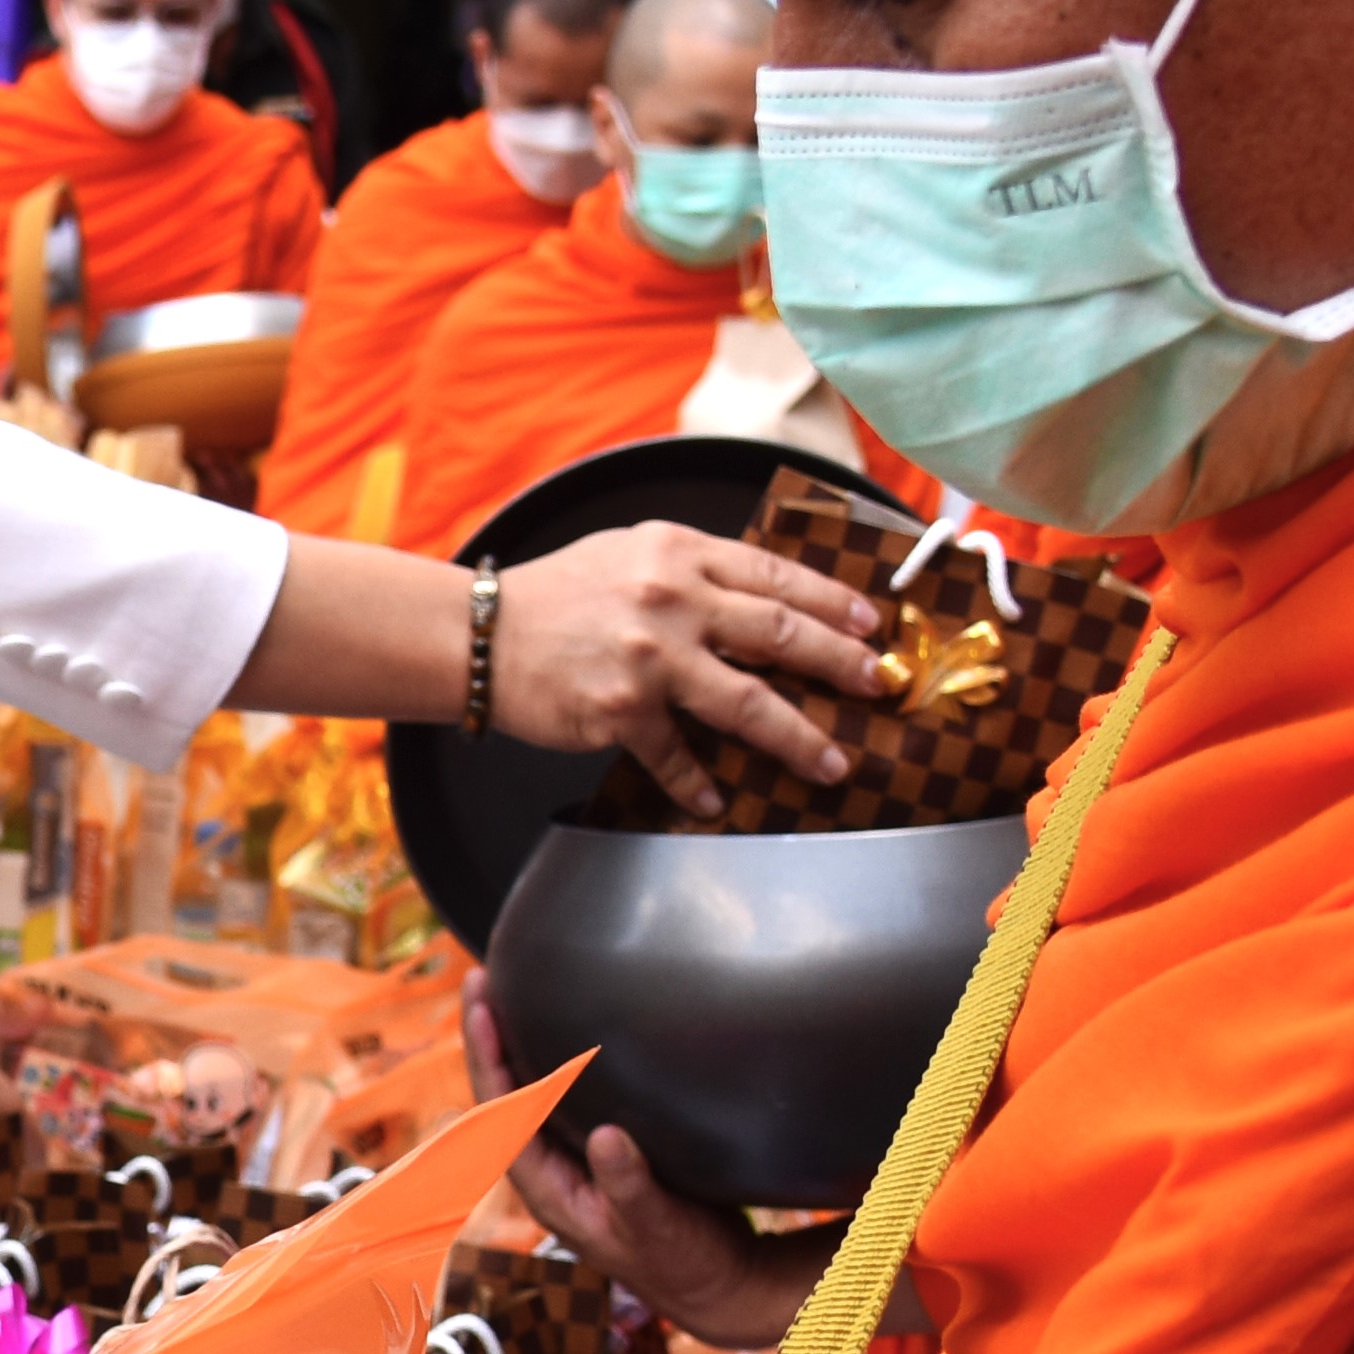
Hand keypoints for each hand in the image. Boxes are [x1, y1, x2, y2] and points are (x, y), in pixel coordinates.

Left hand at [466, 986, 837, 1353]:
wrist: (715, 1285)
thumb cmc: (683, 1263)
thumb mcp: (657, 1225)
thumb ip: (629, 1186)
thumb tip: (604, 1137)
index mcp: (547, 1189)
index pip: (500, 1112)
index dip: (486, 1057)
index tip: (481, 1006)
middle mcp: (548, 1171)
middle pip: (501, 1095)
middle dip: (488, 1037)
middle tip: (481, 978)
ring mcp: (571, 1162)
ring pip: (527, 1094)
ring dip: (515, 1044)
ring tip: (507, 990)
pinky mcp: (598, 1154)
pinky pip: (561, 1099)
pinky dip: (553, 1061)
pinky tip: (561, 1028)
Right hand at [488, 526, 886, 811]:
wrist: (478, 634)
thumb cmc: (555, 594)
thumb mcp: (630, 553)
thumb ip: (693, 569)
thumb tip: (762, 600)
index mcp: (679, 552)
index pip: (776, 575)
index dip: (832, 601)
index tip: (870, 625)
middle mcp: (672, 599)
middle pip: (780, 634)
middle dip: (839, 663)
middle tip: (876, 685)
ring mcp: (651, 657)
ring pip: (750, 703)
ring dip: (799, 738)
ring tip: (831, 762)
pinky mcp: (623, 710)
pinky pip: (678, 756)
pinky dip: (698, 783)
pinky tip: (715, 801)